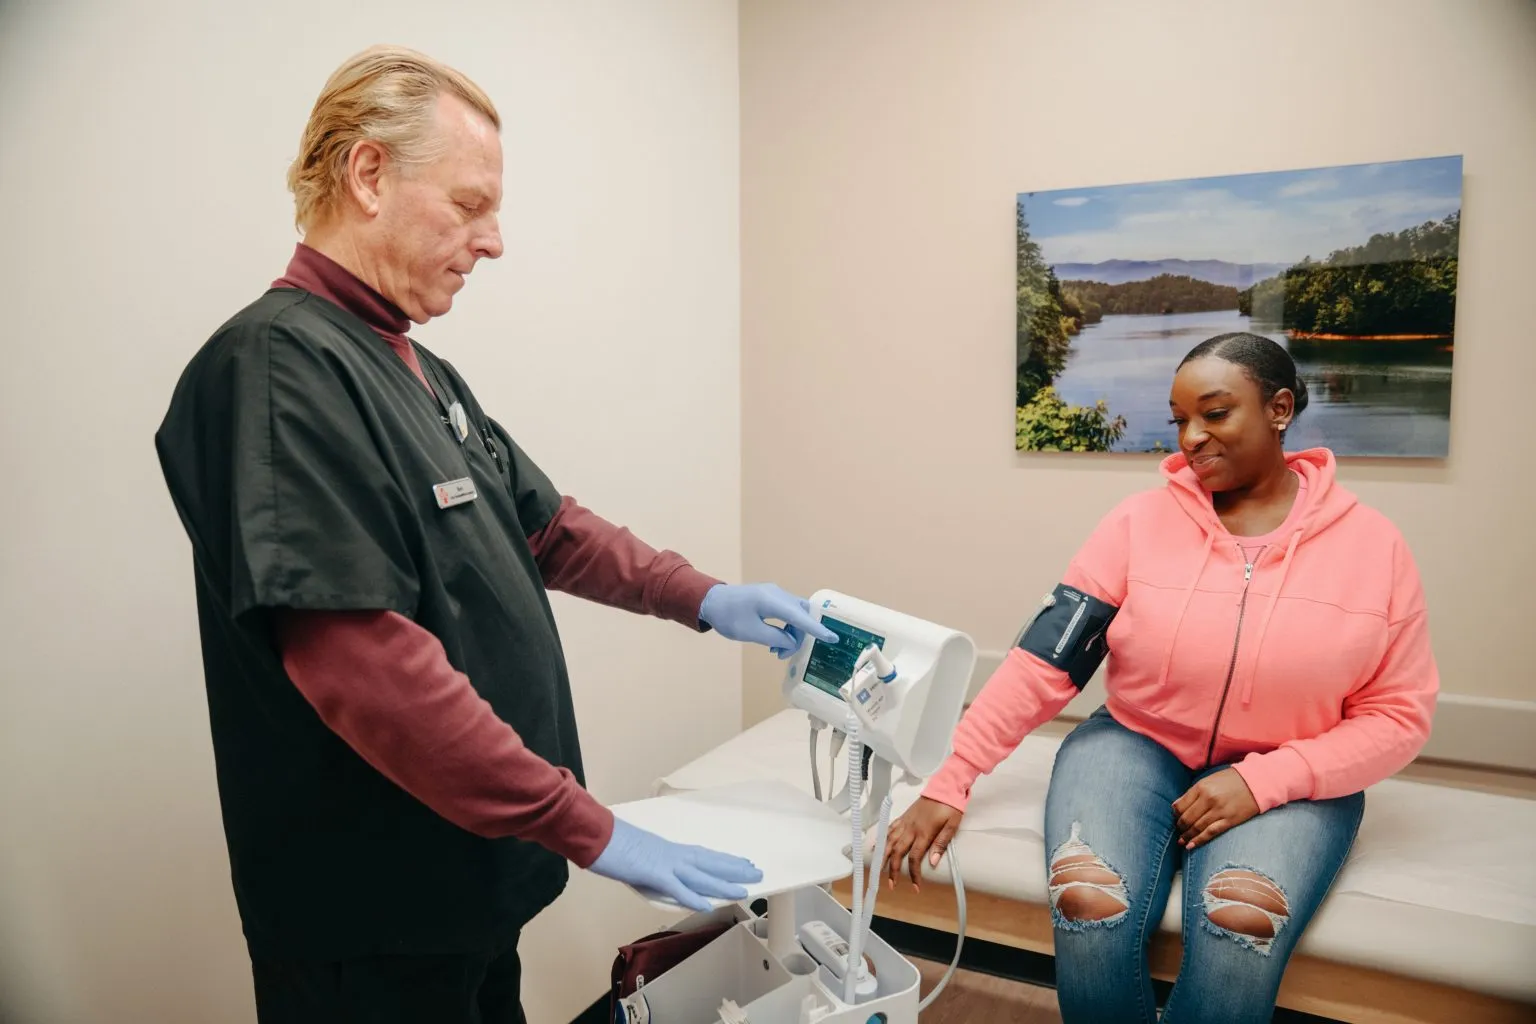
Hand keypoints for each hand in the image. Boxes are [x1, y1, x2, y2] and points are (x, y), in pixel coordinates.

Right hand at [589, 819, 763, 911]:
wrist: (598, 834)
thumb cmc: (614, 842)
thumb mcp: (640, 854)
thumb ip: (654, 865)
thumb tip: (660, 874)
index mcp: (670, 849)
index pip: (704, 855)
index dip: (725, 860)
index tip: (742, 862)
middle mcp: (673, 854)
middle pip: (710, 862)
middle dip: (735, 869)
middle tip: (757, 872)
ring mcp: (665, 863)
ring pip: (701, 875)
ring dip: (724, 884)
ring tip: (744, 889)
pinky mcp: (653, 873)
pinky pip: (677, 888)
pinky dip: (693, 896)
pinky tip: (708, 904)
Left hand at [699, 583, 836, 659]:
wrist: (710, 601)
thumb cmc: (728, 617)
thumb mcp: (751, 633)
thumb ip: (775, 638)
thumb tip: (791, 642)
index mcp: (772, 601)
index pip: (800, 617)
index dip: (817, 629)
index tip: (833, 638)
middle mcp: (777, 594)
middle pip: (801, 614)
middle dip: (799, 635)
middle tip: (783, 653)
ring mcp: (774, 594)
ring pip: (795, 614)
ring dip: (790, 633)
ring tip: (776, 650)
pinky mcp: (770, 597)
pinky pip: (786, 612)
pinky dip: (785, 627)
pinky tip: (774, 640)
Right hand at [881, 797, 963, 891]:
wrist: (944, 787)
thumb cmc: (950, 807)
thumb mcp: (952, 825)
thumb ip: (941, 843)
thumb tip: (932, 862)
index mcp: (924, 832)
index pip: (915, 857)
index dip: (914, 874)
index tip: (916, 887)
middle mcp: (911, 828)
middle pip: (897, 852)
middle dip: (893, 870)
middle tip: (892, 885)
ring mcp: (905, 822)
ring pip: (889, 841)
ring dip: (883, 857)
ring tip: (878, 870)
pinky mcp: (903, 817)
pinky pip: (889, 829)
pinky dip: (881, 839)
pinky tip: (876, 847)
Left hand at [1173, 768, 1260, 849]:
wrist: (1256, 782)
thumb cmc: (1231, 780)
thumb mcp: (1209, 780)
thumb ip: (1192, 793)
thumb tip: (1175, 807)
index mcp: (1201, 787)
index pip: (1180, 806)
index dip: (1175, 815)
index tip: (1175, 819)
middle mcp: (1208, 799)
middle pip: (1187, 818)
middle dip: (1180, 827)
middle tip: (1178, 831)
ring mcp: (1219, 811)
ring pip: (1197, 827)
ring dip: (1187, 836)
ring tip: (1182, 841)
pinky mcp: (1229, 820)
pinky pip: (1210, 833)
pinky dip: (1199, 840)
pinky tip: (1191, 846)